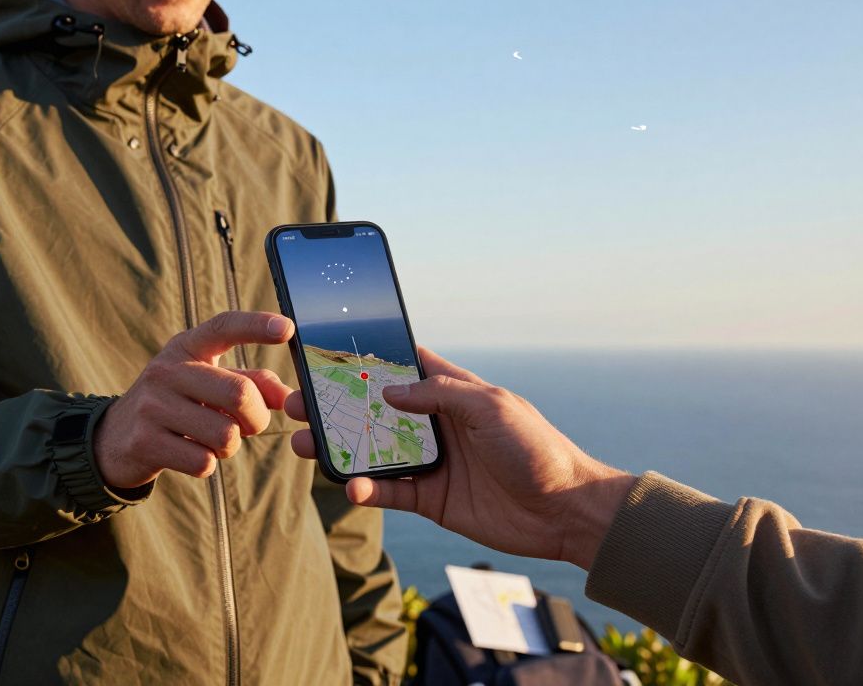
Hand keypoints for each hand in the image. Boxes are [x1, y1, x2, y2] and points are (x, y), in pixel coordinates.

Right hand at [95, 311, 294, 488]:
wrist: (114, 438)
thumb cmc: (176, 405)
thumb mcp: (208, 384)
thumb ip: (251, 383)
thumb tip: (288, 397)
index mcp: (186, 348)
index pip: (223, 327)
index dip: (256, 325)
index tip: (287, 328)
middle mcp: (166, 371)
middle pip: (239, 394)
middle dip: (256, 419)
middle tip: (248, 426)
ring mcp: (152, 406)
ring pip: (225, 436)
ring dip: (229, 447)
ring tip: (211, 440)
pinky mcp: (144, 442)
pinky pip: (203, 462)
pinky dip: (206, 464)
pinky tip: (189, 454)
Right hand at [286, 347, 635, 569]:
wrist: (566, 512)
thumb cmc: (537, 448)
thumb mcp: (492, 407)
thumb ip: (440, 395)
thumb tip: (388, 390)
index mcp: (452, 392)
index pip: (403, 366)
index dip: (368, 357)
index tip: (326, 350)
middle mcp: (435, 423)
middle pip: (373, 409)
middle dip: (335, 405)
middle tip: (296, 402)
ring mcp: (430, 461)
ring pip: (371, 450)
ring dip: (337, 447)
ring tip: (301, 443)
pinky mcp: (430, 498)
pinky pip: (388, 491)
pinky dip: (366, 489)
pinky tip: (351, 486)